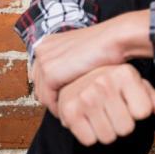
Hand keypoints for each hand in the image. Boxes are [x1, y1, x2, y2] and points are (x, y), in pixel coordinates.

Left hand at [31, 10, 151, 114]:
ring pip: (42, 94)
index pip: (40, 74)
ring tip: (71, 113)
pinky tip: (72, 113)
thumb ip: (68, 61)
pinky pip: (49, 100)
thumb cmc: (106, 44)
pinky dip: (60, 109)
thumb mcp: (81, 50)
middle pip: (39, 84)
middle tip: (68, 109)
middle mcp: (42, 50)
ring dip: (56, 105)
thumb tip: (64, 80)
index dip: (52, 88)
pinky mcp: (51, 73)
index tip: (65, 98)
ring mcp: (44, 61)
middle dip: (52, 98)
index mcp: (47, 42)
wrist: (115, 39)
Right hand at [57, 63, 154, 146]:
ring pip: (108, 137)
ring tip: (102, 115)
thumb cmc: (112, 82)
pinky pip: (89, 140)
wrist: (77, 77)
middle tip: (115, 111)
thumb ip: (153, 98)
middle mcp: (104, 83)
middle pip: (126, 128)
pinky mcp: (69, 111)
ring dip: (107, 131)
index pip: (143, 113)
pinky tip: (89, 120)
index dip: (139, 113)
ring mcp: (85, 97)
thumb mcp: (136, 85)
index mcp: (124, 74)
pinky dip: (90, 135)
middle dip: (122, 124)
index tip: (131, 104)